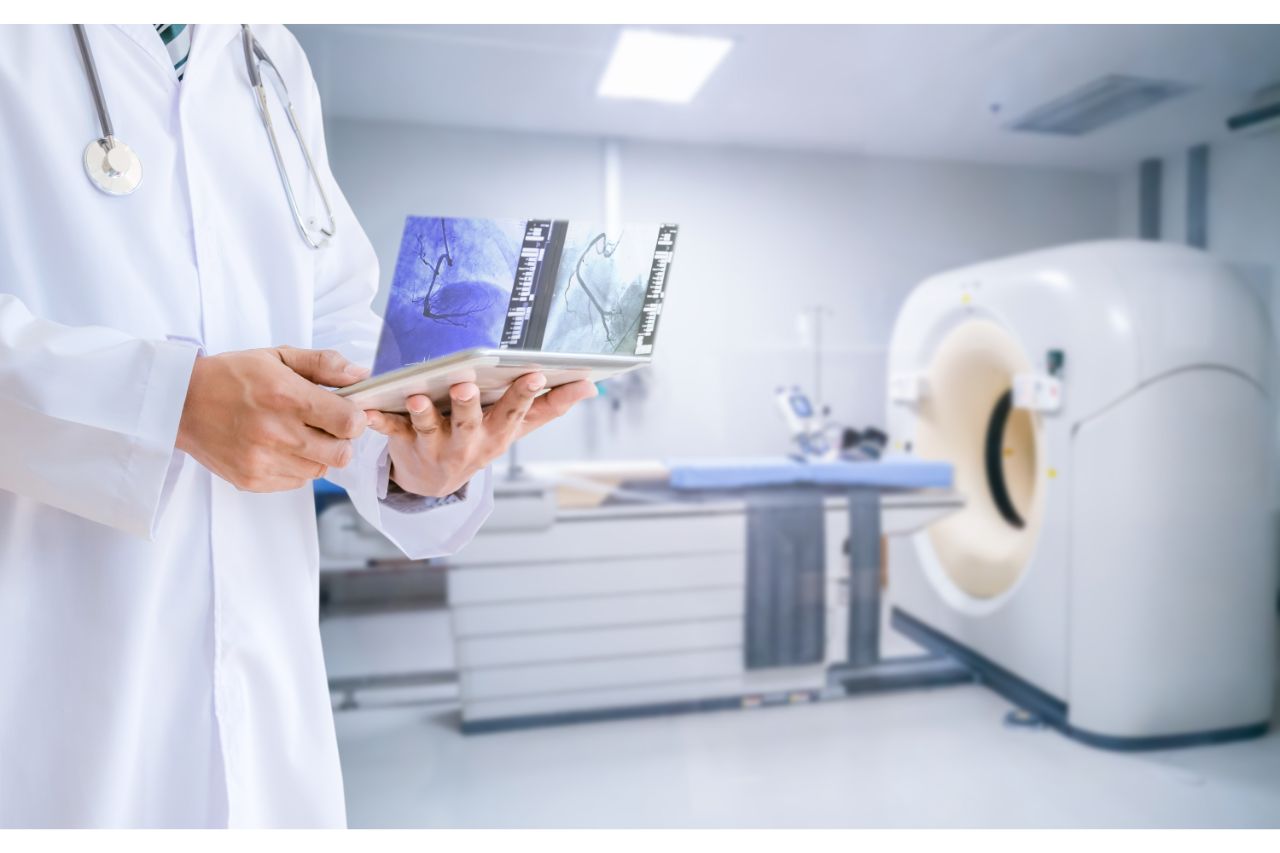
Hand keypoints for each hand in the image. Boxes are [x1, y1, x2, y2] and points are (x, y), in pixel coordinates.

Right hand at [177, 346, 370, 491]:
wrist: (179, 403)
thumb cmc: (230, 376)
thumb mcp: (277, 356)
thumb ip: (323, 364)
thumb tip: (362, 375)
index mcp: (286, 397)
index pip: (349, 422)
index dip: (355, 417)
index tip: (346, 411)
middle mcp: (276, 433)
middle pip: (341, 453)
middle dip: (341, 439)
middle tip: (325, 425)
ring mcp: (263, 461)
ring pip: (321, 470)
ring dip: (318, 454)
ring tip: (296, 434)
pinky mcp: (252, 480)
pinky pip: (297, 481)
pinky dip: (297, 466)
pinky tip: (279, 447)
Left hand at [365, 374, 597, 497]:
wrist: (433, 481)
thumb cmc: (480, 441)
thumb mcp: (517, 428)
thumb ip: (551, 405)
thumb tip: (591, 385)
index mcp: (498, 433)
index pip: (516, 412)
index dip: (525, 395)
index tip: (534, 373)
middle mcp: (469, 442)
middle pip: (471, 423)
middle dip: (470, 406)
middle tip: (467, 386)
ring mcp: (436, 445)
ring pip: (430, 429)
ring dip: (424, 414)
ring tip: (416, 397)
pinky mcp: (405, 444)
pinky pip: (390, 431)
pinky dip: (379, 422)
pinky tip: (368, 409)